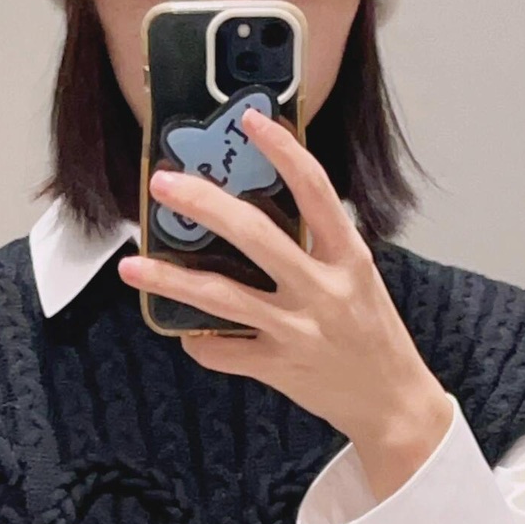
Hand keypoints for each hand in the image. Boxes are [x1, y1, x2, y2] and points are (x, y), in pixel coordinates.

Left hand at [118, 105, 453, 500]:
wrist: (392, 402)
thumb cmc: (371, 333)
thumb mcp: (357, 277)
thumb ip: (318, 246)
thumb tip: (259, 207)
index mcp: (348, 257)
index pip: (316, 190)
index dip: (283, 150)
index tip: (250, 121)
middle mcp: (324, 290)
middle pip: (255, 235)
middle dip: (203, 204)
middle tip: (164, 185)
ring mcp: (299, 330)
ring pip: (222, 297)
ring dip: (170, 279)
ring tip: (132, 265)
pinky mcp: (279, 367)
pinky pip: (222, 351)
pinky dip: (197, 340)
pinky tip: (184, 330)